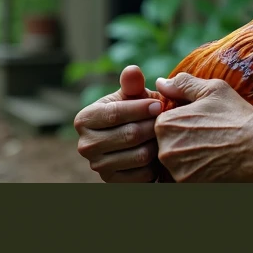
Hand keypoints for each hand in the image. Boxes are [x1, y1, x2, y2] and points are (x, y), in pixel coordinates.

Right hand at [75, 65, 162, 182]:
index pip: (115, 113)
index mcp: (84, 119)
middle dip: (152, 126)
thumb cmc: (134, 111)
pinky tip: (159, 153)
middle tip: (167, 120)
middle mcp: (85, 145)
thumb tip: (132, 70)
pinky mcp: (113, 183)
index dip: (140, 108)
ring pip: (140, 155)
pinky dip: (156, 164)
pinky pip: (143, 174)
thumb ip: (132, 84)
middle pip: (129, 135)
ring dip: (157, 144)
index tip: (159, 105)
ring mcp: (97, 166)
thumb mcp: (131, 96)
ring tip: (164, 134)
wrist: (134, 141)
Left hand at [153, 73, 252, 181]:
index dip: (180, 122)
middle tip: (207, 138)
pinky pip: (185, 178)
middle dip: (182, 141)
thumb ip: (182, 84)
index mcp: (165, 124)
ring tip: (212, 151)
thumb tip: (161, 82)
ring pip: (175, 163)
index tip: (199, 123)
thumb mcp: (213, 91)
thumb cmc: (238, 117)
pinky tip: (214, 164)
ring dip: (188, 158)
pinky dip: (196, 173)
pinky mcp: (189, 187)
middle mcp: (165, 150)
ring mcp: (176, 172)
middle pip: (166, 144)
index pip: (161, 123)